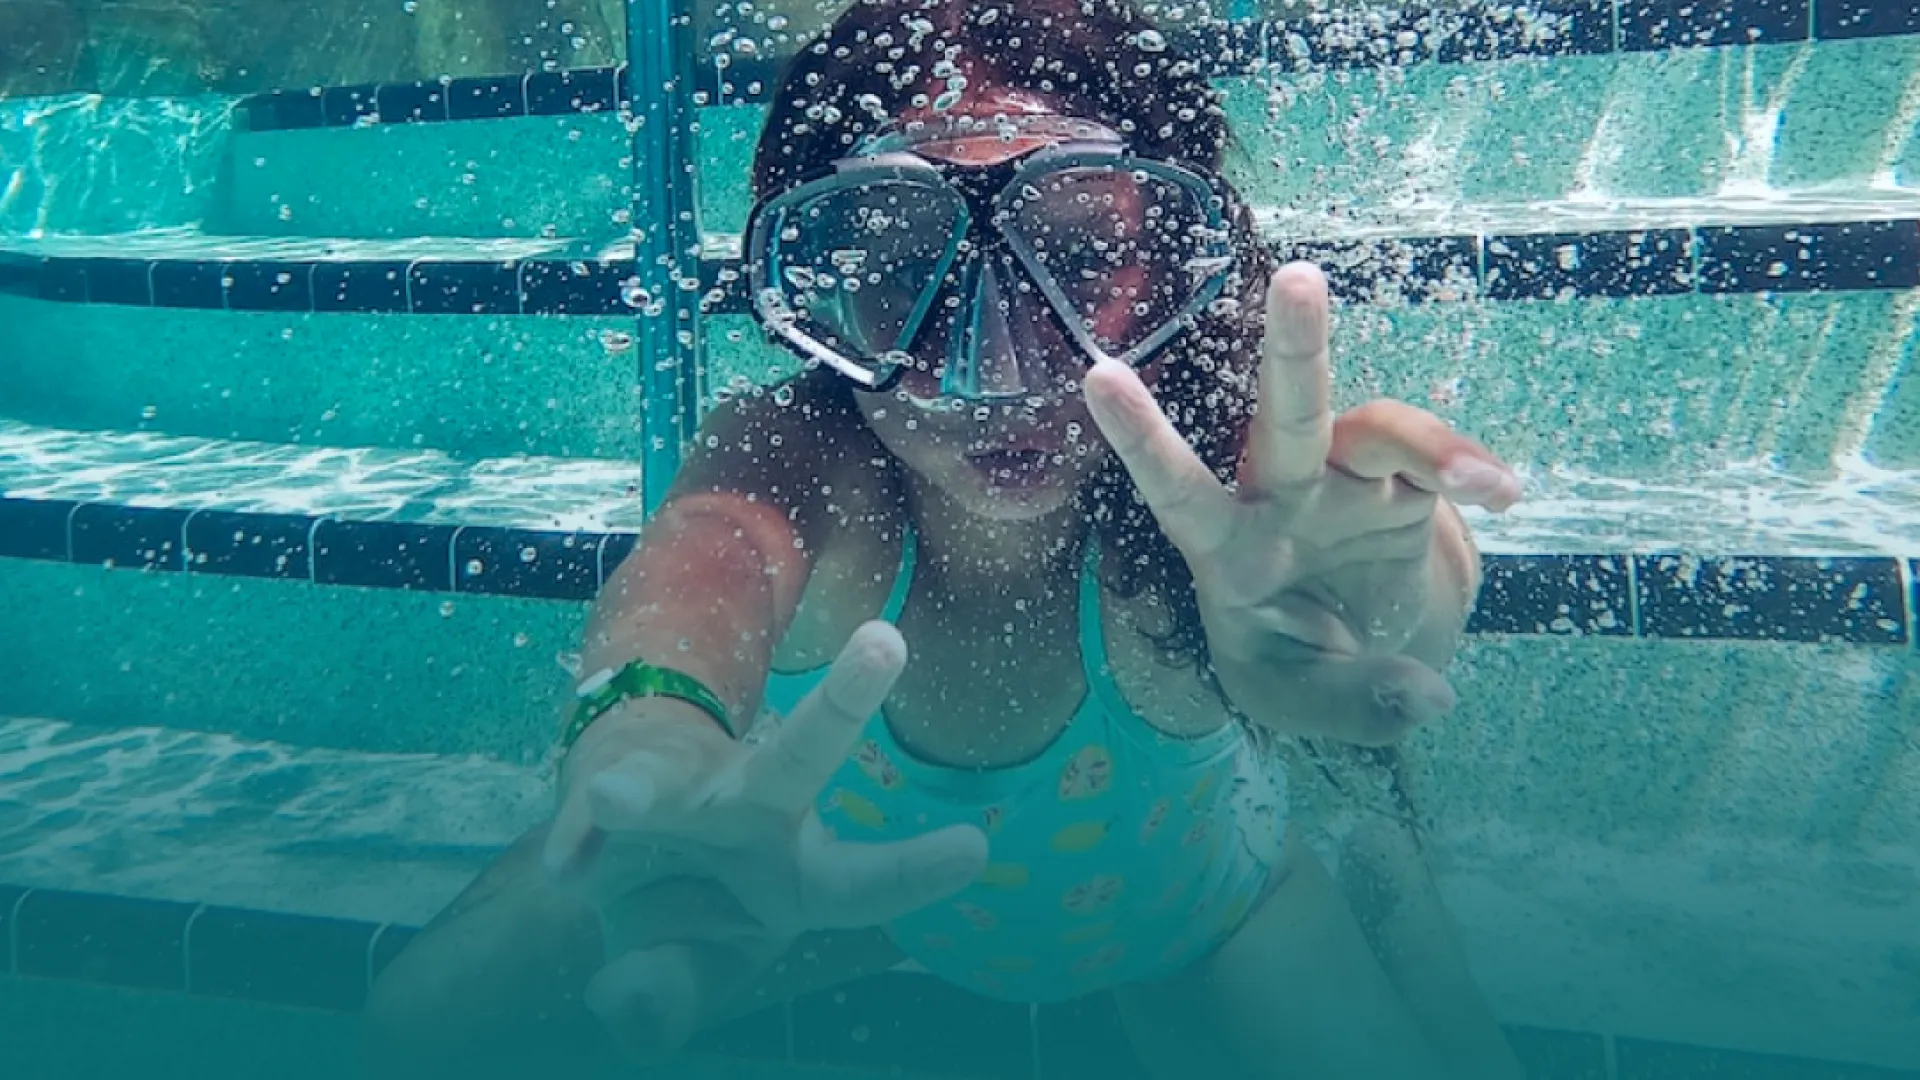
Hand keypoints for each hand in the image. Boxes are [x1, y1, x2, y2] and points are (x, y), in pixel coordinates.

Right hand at [540, 622, 987, 1059]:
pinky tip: (569, 866)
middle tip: (885, 643)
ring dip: (644, 790)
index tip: (975, 849)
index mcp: (799, 872)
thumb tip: (626, 998)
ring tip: (615, 803)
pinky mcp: (610, 785)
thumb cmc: (688, 908)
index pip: (866, 880)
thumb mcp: (692, 970)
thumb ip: (671, 996)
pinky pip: (588, 817)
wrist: (613, 844)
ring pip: (672, 778)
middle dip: (842, 703)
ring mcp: (681, 794)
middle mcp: (751, 813)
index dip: (916, 869)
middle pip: (800, 756)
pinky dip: (575, 841)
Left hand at [1083, 261, 1519, 744]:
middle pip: (1283, 417)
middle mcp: (1280, 497)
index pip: (1179, 491)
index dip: (1142, 439)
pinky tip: (1501, 495)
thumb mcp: (1311, 702)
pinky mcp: (1401, 481)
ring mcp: (1343, 481)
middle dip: (1292, 347)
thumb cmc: (1306, 666)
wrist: (1366, 648)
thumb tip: (1426, 701)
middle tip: (1298, 279)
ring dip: (1423, 436)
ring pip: (1372, 426)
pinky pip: (1432, 459)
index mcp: (1226, 550)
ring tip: (1471, 480)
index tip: (1098, 376)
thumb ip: (1360, 704)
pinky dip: (1467, 470)